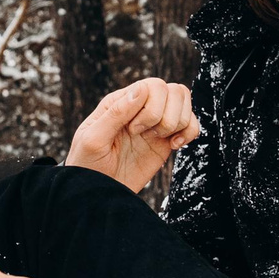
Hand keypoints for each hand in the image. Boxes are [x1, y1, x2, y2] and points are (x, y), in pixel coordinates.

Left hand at [62, 77, 200, 191]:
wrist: (97, 191)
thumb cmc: (88, 164)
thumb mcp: (93, 138)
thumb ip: (116, 112)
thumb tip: (141, 88)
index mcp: (120, 102)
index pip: (152, 86)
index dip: (150, 107)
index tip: (133, 130)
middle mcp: (139, 108)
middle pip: (172, 91)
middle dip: (164, 116)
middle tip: (145, 135)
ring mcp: (154, 123)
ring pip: (183, 101)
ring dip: (177, 122)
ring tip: (159, 139)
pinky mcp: (165, 140)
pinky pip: (191, 124)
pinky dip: (189, 132)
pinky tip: (175, 145)